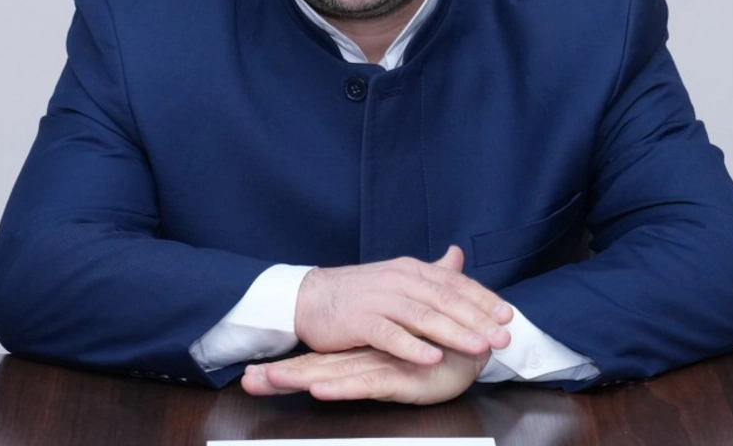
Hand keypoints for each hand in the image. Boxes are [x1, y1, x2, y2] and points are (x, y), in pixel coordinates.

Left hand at [242, 346, 489, 404]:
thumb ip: (388, 342)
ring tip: (269, 382)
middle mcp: (368, 357)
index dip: (288, 366)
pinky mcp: (402, 375)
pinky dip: (343, 387)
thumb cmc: (446, 347)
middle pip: (318, 367)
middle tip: (246, 382)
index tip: (251, 375)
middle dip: (282, 375)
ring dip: (301, 378)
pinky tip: (320, 391)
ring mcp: (383, 365)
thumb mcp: (410, 350)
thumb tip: (368, 345)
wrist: (485, 341)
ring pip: (335, 373)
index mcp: (365, 353)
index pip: (320, 360)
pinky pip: (367, 382)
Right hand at [293, 245, 511, 365]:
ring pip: (424, 316)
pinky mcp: (360, 321)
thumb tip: (457, 255)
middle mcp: (399, 281)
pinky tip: (432, 358)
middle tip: (504, 335)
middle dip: (478, 318)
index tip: (507, 315)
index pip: (454, 283)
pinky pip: (390, 335)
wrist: (310, 297)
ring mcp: (379, 300)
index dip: (482, 298)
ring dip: (455, 332)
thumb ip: (430, 272)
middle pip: (445, 299)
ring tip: (480, 347)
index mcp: (411, 270)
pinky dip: (412, 347)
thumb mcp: (397, 277)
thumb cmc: (357, 292)